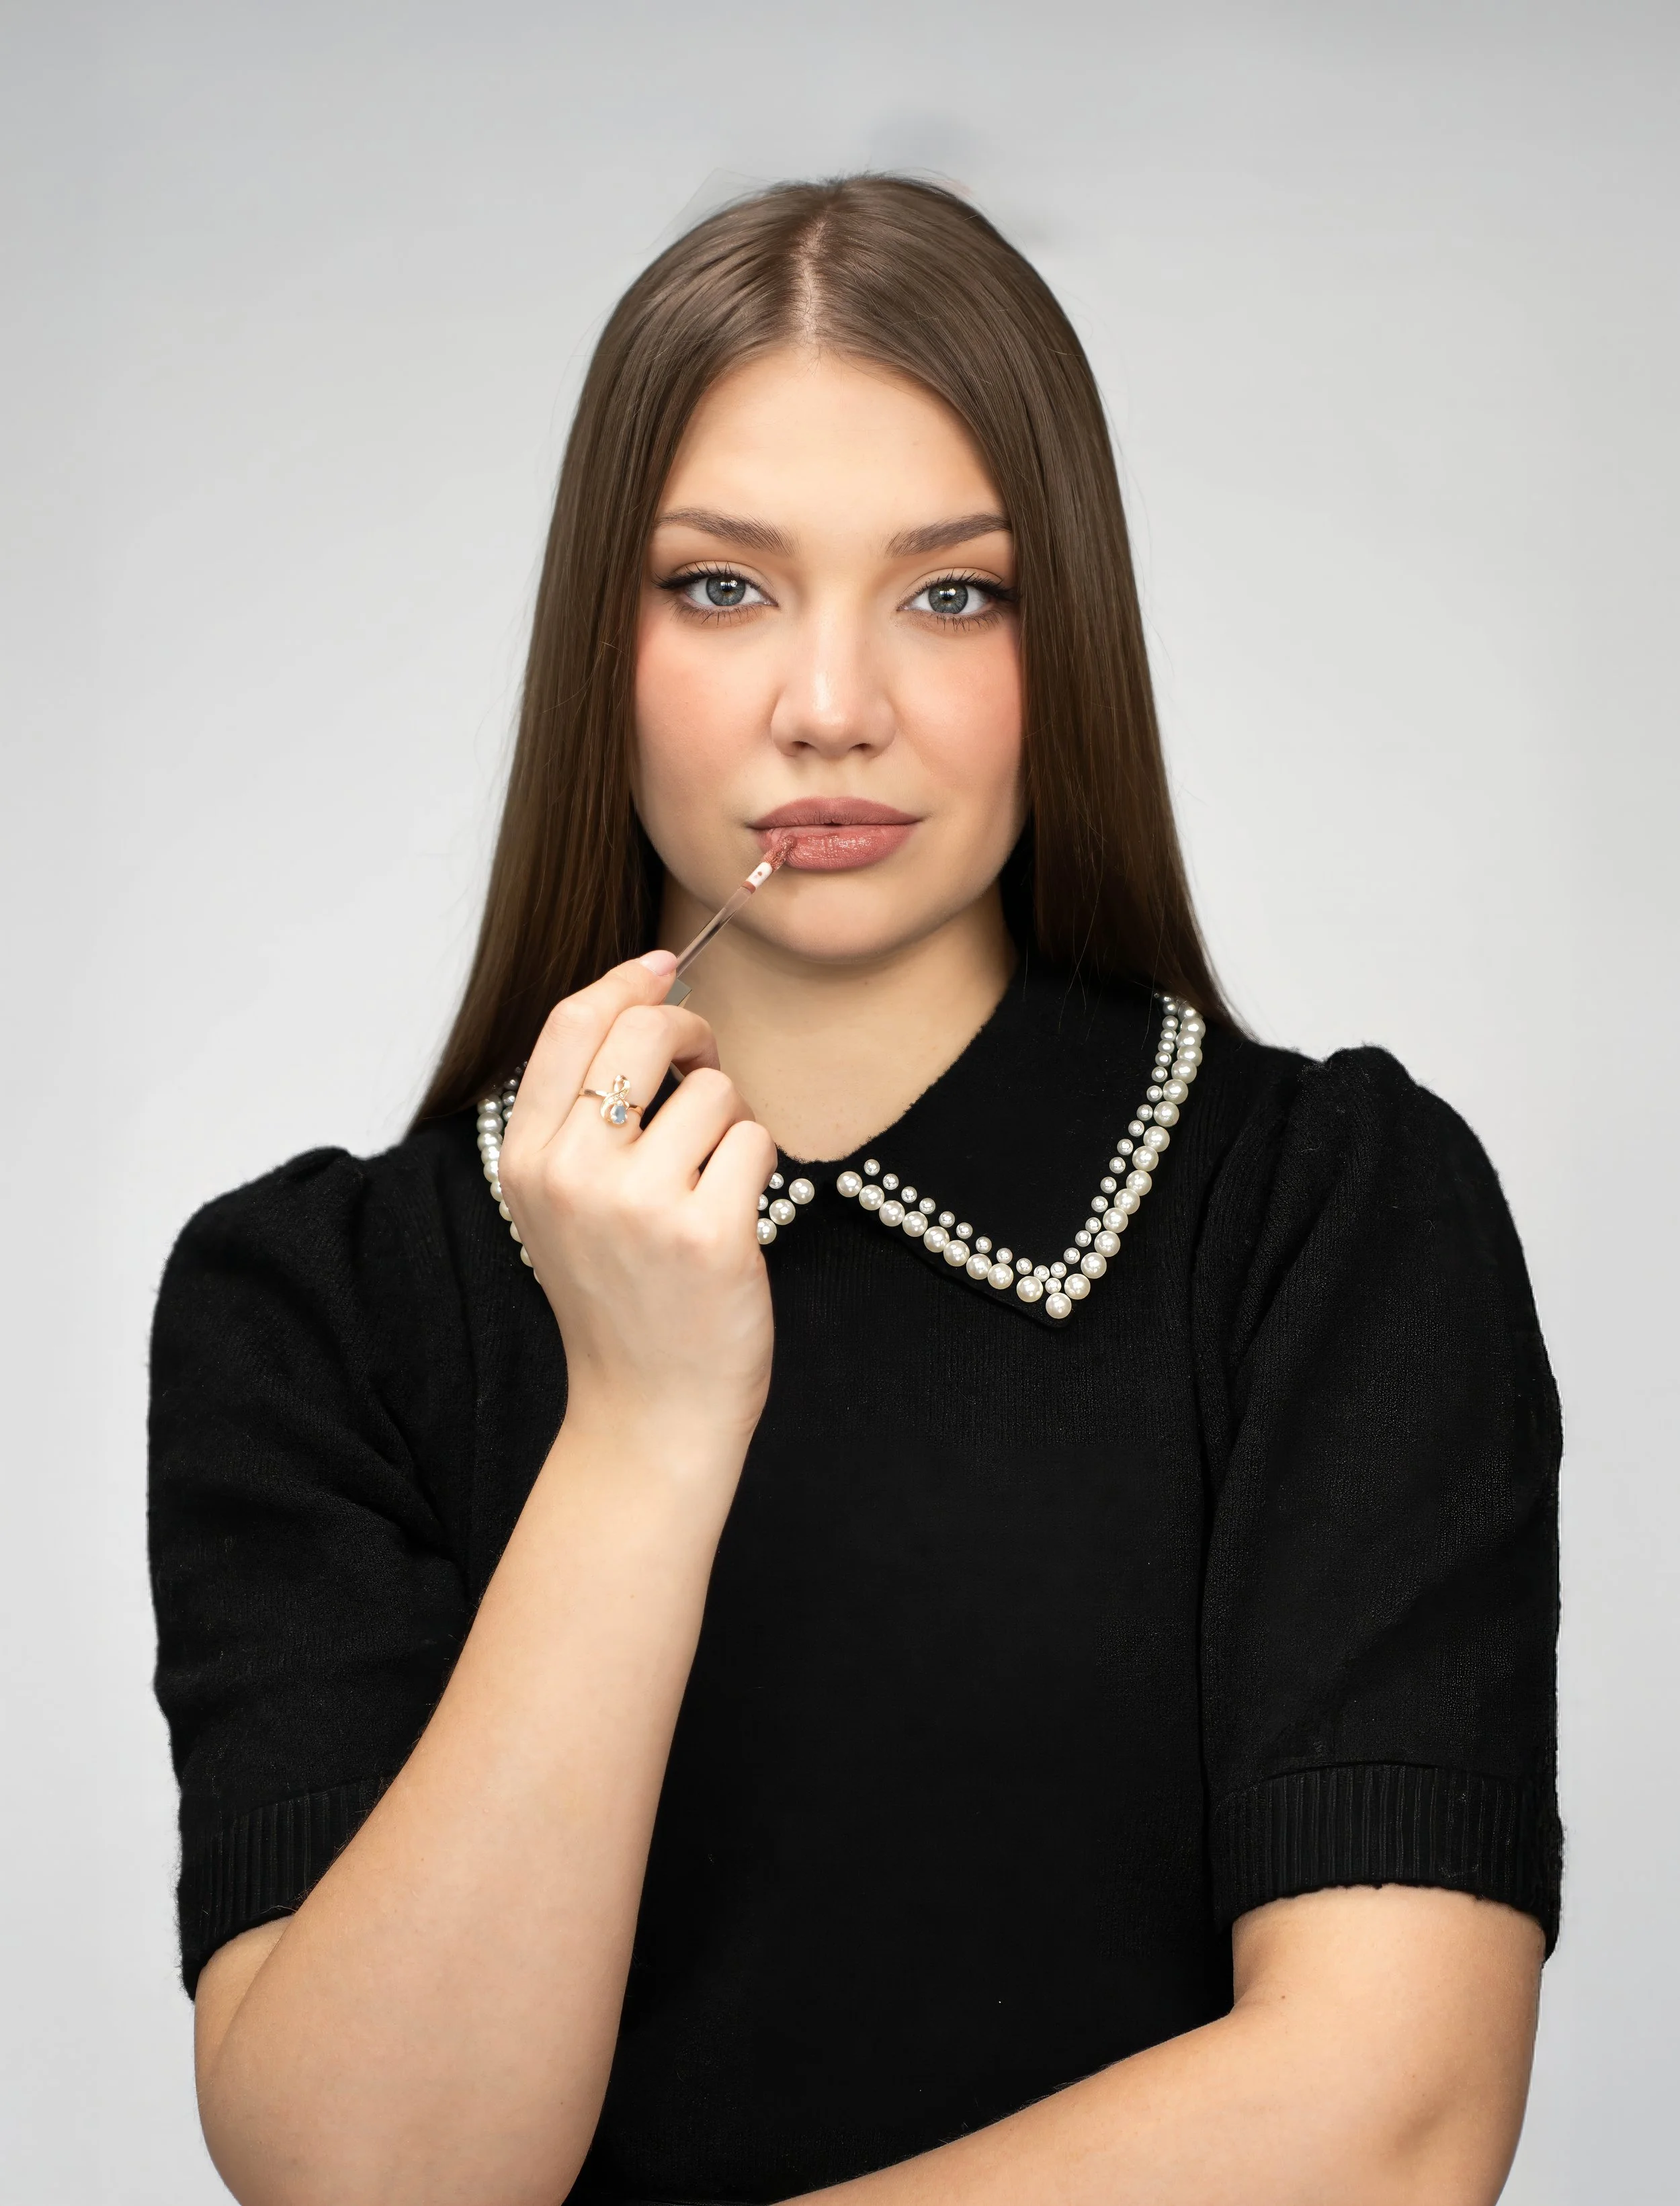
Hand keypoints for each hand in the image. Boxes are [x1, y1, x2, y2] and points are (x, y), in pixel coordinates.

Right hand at [497, 952, 778, 1467]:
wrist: (650, 1408)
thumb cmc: (620, 1294)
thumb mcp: (563, 1200)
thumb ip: (583, 1108)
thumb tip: (645, 995)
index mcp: (526, 1159)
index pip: (570, 1024)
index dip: (626, 983)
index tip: (664, 969)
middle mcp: (572, 1175)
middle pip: (643, 1034)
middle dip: (691, 1033)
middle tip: (705, 1067)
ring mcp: (639, 1206)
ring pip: (712, 1092)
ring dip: (730, 1121)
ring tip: (712, 1176)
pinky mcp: (708, 1234)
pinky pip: (754, 1143)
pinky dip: (758, 1168)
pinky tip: (735, 1213)